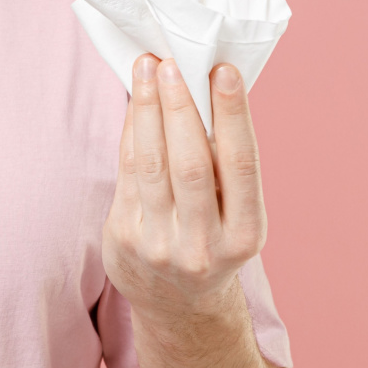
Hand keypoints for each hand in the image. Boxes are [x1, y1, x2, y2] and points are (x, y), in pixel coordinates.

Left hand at [102, 55, 267, 323]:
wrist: (179, 307)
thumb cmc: (213, 241)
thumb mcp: (235, 217)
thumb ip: (225, 166)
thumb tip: (205, 89)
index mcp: (245, 235)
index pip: (241, 166)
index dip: (232, 116)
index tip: (224, 70)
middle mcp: (204, 244)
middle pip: (191, 163)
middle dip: (180, 107)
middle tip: (172, 61)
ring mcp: (160, 244)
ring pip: (151, 165)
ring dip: (147, 110)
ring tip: (147, 68)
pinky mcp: (123, 239)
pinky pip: (127, 173)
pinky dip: (132, 132)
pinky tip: (136, 102)